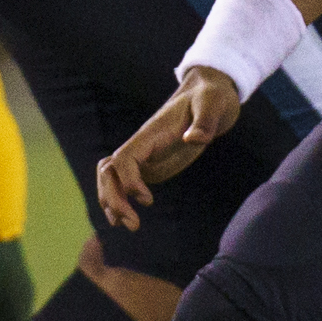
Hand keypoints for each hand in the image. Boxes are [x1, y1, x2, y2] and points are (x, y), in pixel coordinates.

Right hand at [98, 67, 241, 231]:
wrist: (211, 94)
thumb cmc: (211, 97)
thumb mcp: (213, 104)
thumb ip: (204, 120)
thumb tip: (193, 139)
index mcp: (150, 133)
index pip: (124, 158)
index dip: (128, 180)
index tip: (147, 199)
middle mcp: (141, 145)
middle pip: (108, 171)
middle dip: (113, 198)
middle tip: (133, 224)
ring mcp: (144, 155)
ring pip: (110, 178)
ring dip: (112, 202)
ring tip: (129, 226)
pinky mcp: (152, 164)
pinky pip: (124, 182)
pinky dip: (120, 199)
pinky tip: (128, 218)